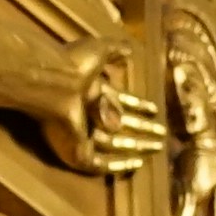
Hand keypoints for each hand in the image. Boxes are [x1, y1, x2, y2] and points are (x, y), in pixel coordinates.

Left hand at [44, 46, 162, 177]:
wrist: (53, 84)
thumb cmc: (74, 65)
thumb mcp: (99, 50)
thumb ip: (116, 50)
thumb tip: (131, 52)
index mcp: (94, 92)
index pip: (120, 101)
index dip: (139, 106)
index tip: (155, 110)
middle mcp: (89, 114)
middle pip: (121, 124)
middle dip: (143, 129)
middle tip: (162, 133)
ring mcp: (82, 135)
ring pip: (115, 144)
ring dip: (137, 147)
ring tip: (158, 148)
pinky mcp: (77, 153)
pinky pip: (101, 163)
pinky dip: (119, 165)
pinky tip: (137, 164)